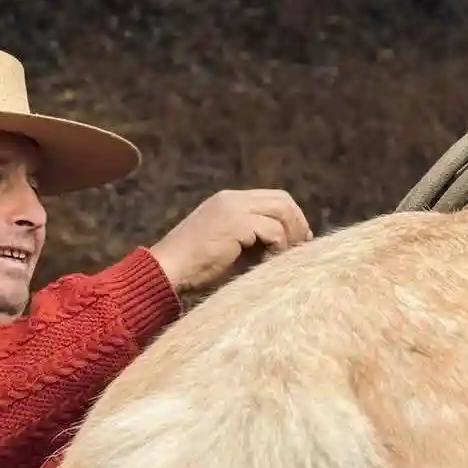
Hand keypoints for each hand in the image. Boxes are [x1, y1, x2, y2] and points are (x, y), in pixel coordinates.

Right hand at [149, 189, 312, 296]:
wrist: (166, 270)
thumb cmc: (193, 267)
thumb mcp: (226, 246)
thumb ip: (251, 238)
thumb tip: (285, 244)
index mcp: (227, 200)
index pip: (272, 198)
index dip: (291, 217)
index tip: (298, 240)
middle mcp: (231, 198)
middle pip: (282, 199)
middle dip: (297, 223)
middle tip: (301, 246)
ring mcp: (233, 208)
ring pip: (281, 212)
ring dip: (290, 235)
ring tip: (286, 257)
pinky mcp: (236, 223)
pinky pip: (273, 230)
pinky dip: (279, 247)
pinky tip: (270, 262)